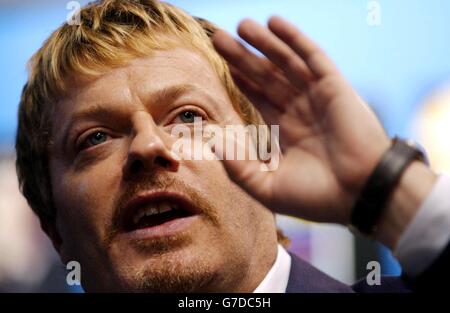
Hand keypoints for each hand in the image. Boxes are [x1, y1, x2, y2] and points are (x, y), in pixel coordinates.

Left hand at [212, 16, 390, 224]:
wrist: (359, 196)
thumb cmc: (316, 198)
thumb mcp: (267, 187)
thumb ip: (238, 167)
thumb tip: (213, 144)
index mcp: (286, 130)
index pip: (259, 97)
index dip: (241, 79)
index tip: (222, 63)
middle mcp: (300, 109)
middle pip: (266, 76)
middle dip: (243, 57)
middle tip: (218, 38)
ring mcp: (316, 96)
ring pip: (285, 62)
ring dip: (263, 43)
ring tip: (240, 25)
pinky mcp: (334, 86)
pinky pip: (312, 56)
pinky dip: (294, 39)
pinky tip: (273, 22)